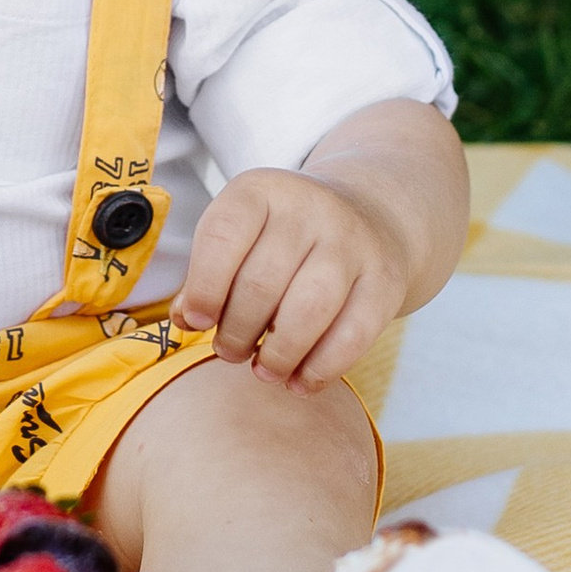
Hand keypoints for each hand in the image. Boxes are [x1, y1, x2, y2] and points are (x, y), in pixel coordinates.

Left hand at [171, 167, 413, 387]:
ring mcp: (353, 242)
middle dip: (236, 331)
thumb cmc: (284, 238)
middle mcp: (311, 207)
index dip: (203, 287)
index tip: (196, 321)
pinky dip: (322, 368)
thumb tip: (184, 318)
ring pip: (309, 310)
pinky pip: (353, 334)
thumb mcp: (241, 236)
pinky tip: (301, 381)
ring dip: (278, 354)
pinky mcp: (386, 279)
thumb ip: (207, 275)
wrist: (370, 214)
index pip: (223, 235)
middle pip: (262, 282)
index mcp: (263, 190)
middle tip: (229, 351)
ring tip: (263, 368)